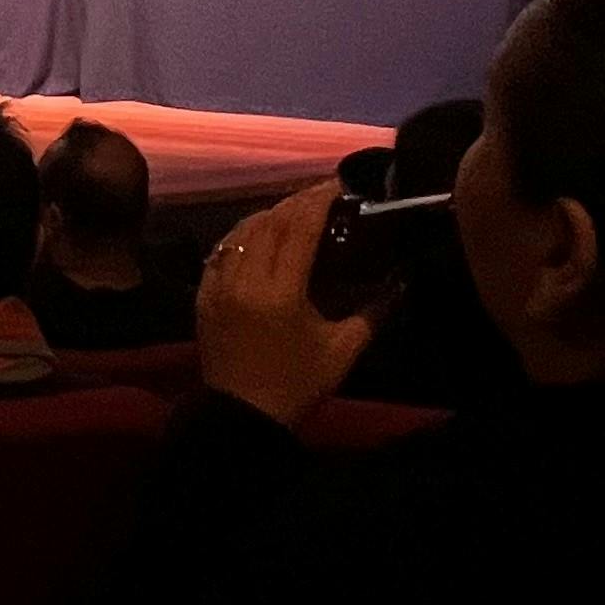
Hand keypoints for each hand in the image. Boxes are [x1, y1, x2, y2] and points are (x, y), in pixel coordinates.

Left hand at [195, 181, 384, 429]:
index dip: (319, 199)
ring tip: (293, 211)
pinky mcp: (202, 296)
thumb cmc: (296, 385)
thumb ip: (373, 313)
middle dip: (297, 201)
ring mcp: (218, 286)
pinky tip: (258, 236)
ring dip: (269, 214)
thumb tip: (401, 282)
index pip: (299, 227)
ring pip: (242, 231)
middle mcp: (245, 280)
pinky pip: (220, 252)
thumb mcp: (342, 352)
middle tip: (322, 196)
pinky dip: (241, 236)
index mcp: (281, 292)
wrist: (242, 419)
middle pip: (270, 221)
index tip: (338, 185)